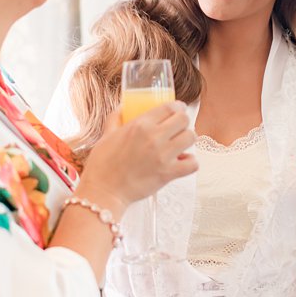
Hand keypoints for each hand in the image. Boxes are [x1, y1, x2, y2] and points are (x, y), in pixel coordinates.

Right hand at [77, 101, 196, 213]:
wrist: (103, 191)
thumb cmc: (102, 164)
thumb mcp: (106, 134)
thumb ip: (116, 118)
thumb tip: (122, 106)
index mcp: (140, 125)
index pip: (170, 107)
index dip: (177, 107)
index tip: (178, 111)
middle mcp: (154, 137)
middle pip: (184, 120)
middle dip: (183, 123)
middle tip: (178, 129)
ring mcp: (163, 155)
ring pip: (191, 138)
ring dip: (187, 141)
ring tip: (179, 145)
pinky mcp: (168, 173)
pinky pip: (193, 163)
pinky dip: (191, 163)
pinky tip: (182, 162)